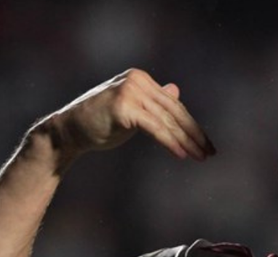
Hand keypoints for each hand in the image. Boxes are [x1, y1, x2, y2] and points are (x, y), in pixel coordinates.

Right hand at [38, 68, 215, 163]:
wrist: (68, 130)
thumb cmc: (100, 123)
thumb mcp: (132, 109)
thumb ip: (154, 102)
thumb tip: (176, 90)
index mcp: (141, 78)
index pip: (173, 105)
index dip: (192, 125)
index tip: (206, 144)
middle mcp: (137, 80)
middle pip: (174, 111)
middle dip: (194, 134)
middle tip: (210, 152)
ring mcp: (130, 91)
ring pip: (167, 121)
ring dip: (187, 141)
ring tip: (200, 157)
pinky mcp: (125, 107)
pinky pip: (155, 128)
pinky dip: (171, 142)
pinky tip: (183, 154)